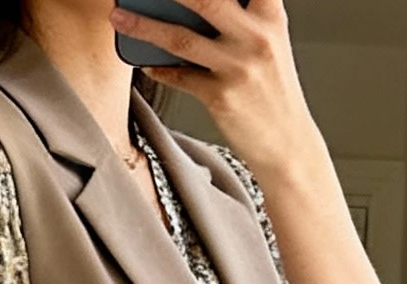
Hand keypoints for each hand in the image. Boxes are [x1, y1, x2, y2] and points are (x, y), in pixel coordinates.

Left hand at [111, 0, 312, 179]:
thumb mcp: (269, 41)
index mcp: (271, 16)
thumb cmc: (273, 89)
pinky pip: (179, 76)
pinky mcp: (221, 98)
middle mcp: (257, 37)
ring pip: (181, 38)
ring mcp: (238, 68)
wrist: (288, 145)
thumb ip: (243, 15)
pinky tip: (145, 62)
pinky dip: (158, 68)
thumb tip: (190, 4)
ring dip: (143, 25)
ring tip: (118, 16)